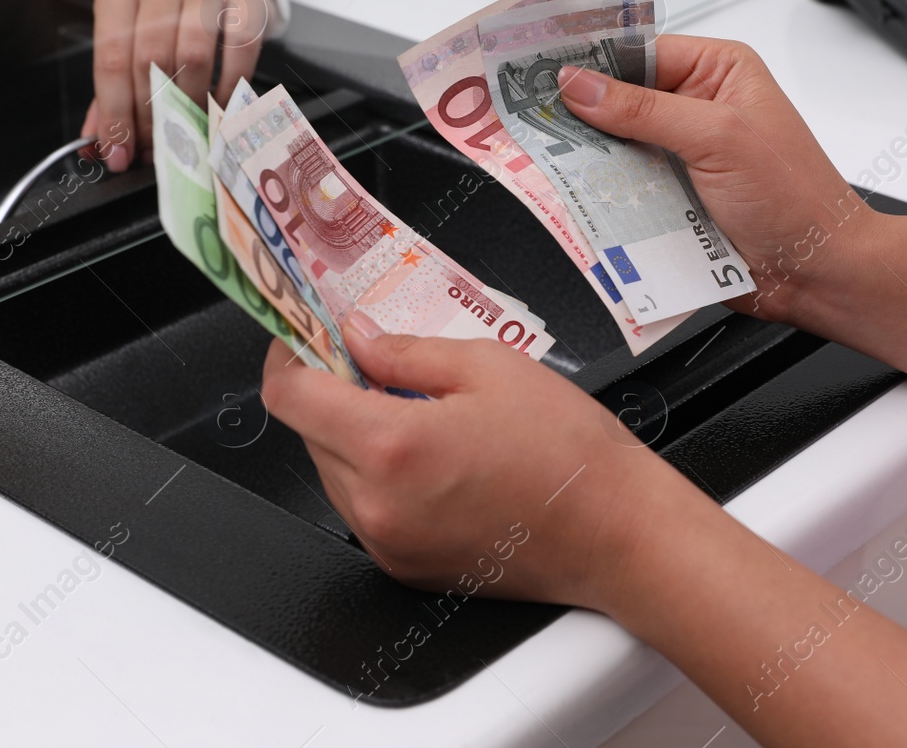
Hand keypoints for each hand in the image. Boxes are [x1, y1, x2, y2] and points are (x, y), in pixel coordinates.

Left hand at [82, 0, 272, 171]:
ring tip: (186, 133)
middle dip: (151, 115)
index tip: (119, 151)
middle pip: (150, 58)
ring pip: (193, 55)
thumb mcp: (134, 45)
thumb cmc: (172, 20)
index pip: (111, 56)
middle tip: (156, 149)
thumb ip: (114, 93)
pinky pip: (238, 49)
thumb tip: (101, 148)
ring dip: (188, 105)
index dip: (115, 111)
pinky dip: (227, 88)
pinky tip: (219, 108)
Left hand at [261, 321, 674, 610]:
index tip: (305, 339)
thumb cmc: (568, 453)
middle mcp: (376, 504)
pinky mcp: (405, 567)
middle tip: (372, 363)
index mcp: (389, 446)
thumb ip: (404, 350)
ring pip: (334, 472)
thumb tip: (359, 339)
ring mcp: (388, 542)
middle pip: (309, 434)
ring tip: (418, 412)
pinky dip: (379, 475)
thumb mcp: (487, 366)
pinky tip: (432, 455)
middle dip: (331, 392)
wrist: (616, 532)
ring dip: (355, 435)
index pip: (290, 398)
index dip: (290, 358)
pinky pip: (364, 508)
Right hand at [559, 35, 869, 321]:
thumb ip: (643, 109)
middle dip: (583, 113)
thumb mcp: (717, 136)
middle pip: (620, 99)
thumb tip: (581, 84)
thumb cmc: (794, 196)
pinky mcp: (670, 198)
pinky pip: (623, 188)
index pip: (639, 51)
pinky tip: (578, 195)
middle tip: (533, 118)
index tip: (544, 68)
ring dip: (590, 159)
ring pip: (616, 147)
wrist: (815, 272)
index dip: (593, 60)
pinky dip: (603, 194)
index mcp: (718, 71)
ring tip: (547, 159)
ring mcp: (681, 155)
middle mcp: (697, 107)